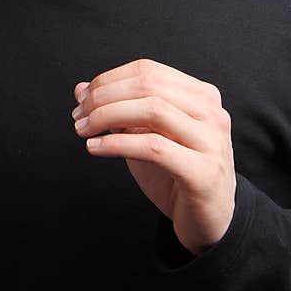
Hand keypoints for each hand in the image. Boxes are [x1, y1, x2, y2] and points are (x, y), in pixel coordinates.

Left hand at [72, 58, 235, 255]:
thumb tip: (81, 89)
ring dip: (107, 116)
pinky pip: (154, 147)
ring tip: (84, 130)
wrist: (209, 219)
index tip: (83, 99)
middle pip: (148, 86)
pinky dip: (117, 144)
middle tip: (78, 114)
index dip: (109, 80)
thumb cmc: (175, 174)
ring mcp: (212, 141)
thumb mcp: (144, 136)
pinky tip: (96, 147)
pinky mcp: (205, 172)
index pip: (148, 71)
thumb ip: (118, 110)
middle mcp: (211, 112)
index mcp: (200, 95)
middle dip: (104, 97)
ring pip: (153, 110)